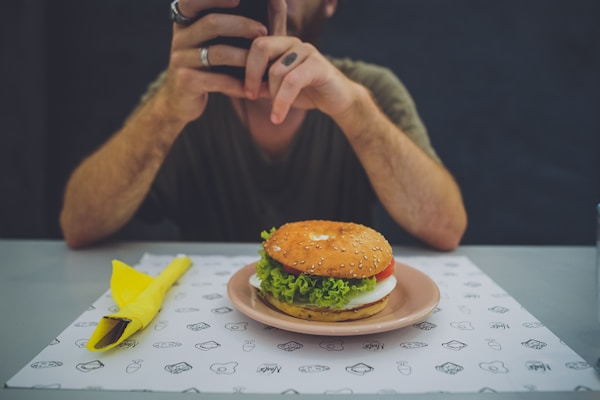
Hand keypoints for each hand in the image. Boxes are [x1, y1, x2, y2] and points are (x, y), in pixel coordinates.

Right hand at [161, 0, 285, 122]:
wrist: (183, 100)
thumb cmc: (210, 66)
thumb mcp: (218, 42)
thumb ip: (239, 21)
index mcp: (186, 20)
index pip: (193, 0)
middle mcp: (180, 36)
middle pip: (212, 23)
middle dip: (242, 26)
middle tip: (264, 33)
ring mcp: (179, 59)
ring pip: (217, 52)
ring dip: (245, 58)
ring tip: (265, 64)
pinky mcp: (185, 81)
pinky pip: (218, 80)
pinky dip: (239, 84)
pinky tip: (253, 89)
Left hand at [243, 35, 359, 124]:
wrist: (338, 101)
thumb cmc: (307, 93)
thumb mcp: (276, 90)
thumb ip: (258, 86)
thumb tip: (231, 88)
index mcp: (282, 45)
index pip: (254, 45)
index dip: (245, 68)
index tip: (245, 91)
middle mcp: (293, 43)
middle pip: (261, 47)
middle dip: (252, 74)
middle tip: (251, 96)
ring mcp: (307, 51)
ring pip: (276, 70)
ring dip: (273, 95)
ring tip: (276, 112)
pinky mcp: (318, 65)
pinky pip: (291, 82)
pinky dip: (281, 102)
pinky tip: (278, 117)